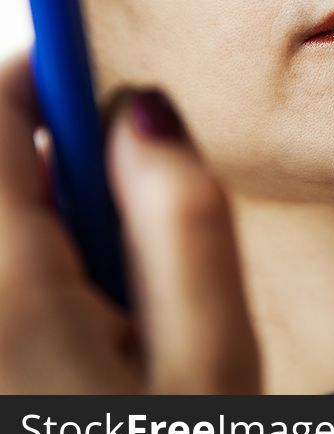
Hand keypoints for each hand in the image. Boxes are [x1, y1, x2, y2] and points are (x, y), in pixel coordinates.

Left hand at [0, 51, 258, 392]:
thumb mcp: (212, 361)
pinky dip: (54, 256)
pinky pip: (13, 259)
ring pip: (12, 212)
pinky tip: (102, 317)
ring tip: (131, 292)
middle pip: (2, 164)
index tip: (97, 72)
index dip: (45, 73)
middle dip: (73, 159)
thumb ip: (185, 226)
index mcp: (10, 296)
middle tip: (143, 220)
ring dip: (69, 214)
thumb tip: (147, 113)